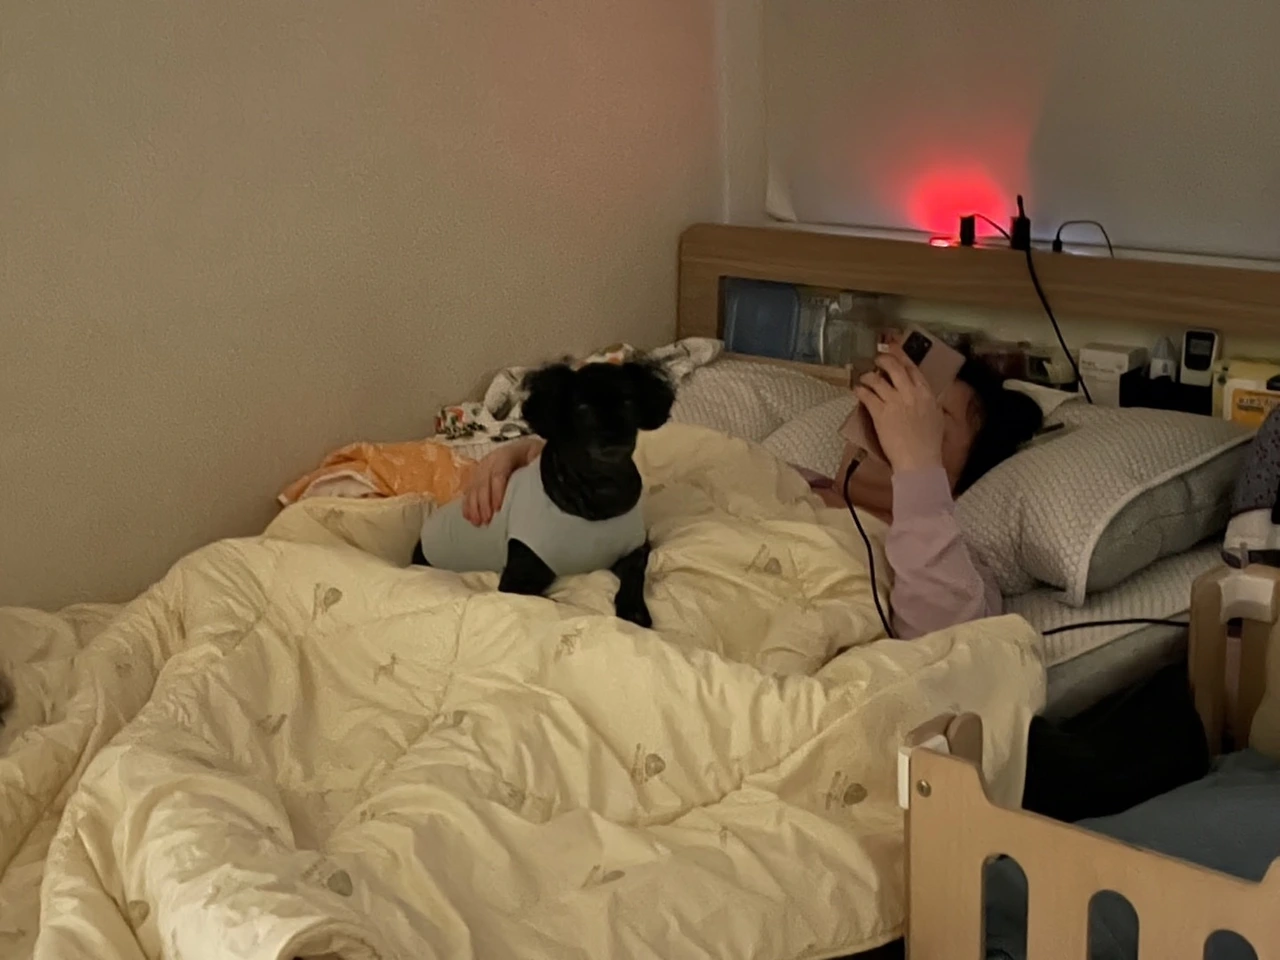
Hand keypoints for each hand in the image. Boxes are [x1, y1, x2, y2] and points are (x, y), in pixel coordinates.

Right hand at [461, 437, 543, 525]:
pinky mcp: (479, 475)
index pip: (498, 472)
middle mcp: (492, 459)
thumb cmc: (534, 455)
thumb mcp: (539, 456)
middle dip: (483, 503)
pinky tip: (468, 516)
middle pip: (483, 481)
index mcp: (508, 453)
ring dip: (474, 506)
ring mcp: (483, 467)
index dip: (496, 491)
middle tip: (487, 519)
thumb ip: (537, 466)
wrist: (528, 449)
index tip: (497, 508)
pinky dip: (468, 504)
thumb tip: (541, 480)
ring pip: (474, 486)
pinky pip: (470, 489)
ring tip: (478, 522)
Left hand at [853, 346, 944, 472]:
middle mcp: (910, 393)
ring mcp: (894, 402)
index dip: (901, 356)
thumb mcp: (936, 416)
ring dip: (868, 376)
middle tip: (877, 358)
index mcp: (926, 393)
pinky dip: (860, 390)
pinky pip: (867, 395)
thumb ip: (929, 401)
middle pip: (894, 367)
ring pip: (877, 379)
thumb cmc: (929, 443)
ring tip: (864, 377)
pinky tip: (857, 390)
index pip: (912, 368)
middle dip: (884, 358)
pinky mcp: (880, 413)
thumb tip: (924, 394)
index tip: (894, 348)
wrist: (919, 460)